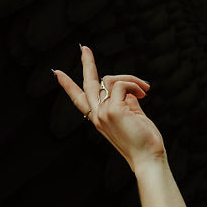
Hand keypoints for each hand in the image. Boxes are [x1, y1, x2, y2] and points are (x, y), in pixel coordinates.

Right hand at [54, 44, 164, 171]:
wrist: (148, 157)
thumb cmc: (144, 141)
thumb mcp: (133, 116)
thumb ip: (127, 101)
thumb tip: (128, 88)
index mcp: (99, 118)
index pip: (79, 99)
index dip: (68, 86)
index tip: (58, 73)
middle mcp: (97, 115)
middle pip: (87, 84)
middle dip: (87, 64)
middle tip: (84, 48)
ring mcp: (103, 113)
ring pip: (110, 80)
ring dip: (130, 79)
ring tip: (145, 88)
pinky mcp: (113, 110)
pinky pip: (121, 84)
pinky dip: (134, 84)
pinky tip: (144, 92)